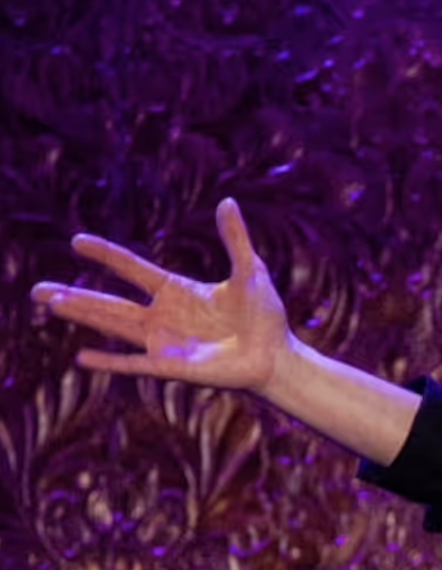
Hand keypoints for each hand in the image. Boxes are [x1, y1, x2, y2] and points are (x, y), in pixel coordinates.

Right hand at [32, 197, 291, 397]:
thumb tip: (227, 202)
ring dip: (81, 316)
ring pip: (113, 327)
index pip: (132, 268)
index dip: (106, 255)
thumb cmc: (264, 317)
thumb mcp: (250, 271)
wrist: (277, 356)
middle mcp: (163, 316)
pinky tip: (83, 357)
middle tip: (37, 291)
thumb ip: (235, 239)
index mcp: (176, 290)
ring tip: (49, 305)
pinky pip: (134, 364)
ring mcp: (165, 342)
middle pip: (109, 303)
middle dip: (74, 296)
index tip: (77, 241)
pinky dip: (110, 362)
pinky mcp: (173, 367)